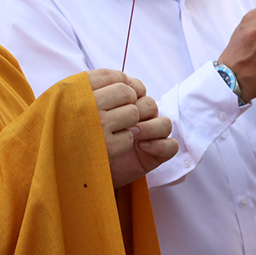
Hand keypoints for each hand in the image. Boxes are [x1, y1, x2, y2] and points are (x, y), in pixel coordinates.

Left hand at [88, 70, 177, 188]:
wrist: (86, 172)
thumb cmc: (84, 145)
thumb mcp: (84, 120)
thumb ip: (91, 101)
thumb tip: (95, 82)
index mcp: (126, 105)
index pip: (138, 88)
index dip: (131, 90)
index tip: (113, 99)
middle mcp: (141, 119)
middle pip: (151, 104)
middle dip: (138, 110)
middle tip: (121, 120)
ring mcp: (151, 137)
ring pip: (165, 123)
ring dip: (149, 126)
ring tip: (132, 133)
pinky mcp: (157, 155)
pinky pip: (171, 146)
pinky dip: (159, 145)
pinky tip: (142, 147)